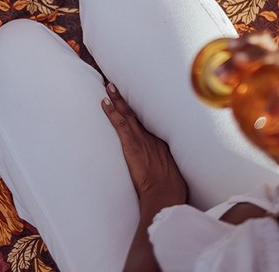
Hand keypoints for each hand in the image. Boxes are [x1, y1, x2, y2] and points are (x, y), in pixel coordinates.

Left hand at [102, 83, 186, 216]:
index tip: (134, 95)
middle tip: (117, 82)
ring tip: (109, 86)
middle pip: (137, 112)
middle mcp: (151, 136)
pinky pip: (120, 124)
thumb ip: (167, 163)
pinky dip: (112, 112)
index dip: (139, 107)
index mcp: (161, 141)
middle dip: (127, 97)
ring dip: (117, 99)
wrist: (165, 195)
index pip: (148, 120)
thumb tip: (164, 166)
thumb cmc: (171, 189)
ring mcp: (141, 139)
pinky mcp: (132, 145)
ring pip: (127, 114)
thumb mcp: (174, 171)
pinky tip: (105, 102)